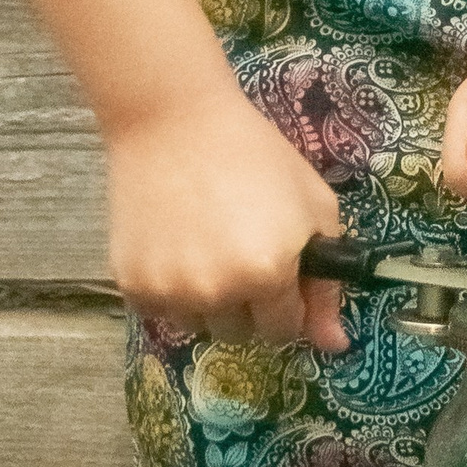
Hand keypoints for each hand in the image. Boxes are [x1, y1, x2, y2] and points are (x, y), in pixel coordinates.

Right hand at [103, 84, 349, 354]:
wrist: (173, 121)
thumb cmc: (255, 155)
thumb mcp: (313, 207)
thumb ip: (327, 283)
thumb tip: (335, 346)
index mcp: (268, 273)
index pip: (284, 330)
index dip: (286, 302)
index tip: (278, 274)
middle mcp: (218, 292)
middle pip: (241, 334)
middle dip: (248, 305)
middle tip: (239, 252)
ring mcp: (171, 291)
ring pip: (200, 327)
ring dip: (208, 302)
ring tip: (204, 245)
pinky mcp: (131, 285)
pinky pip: (161, 313)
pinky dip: (170, 290)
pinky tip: (174, 244)